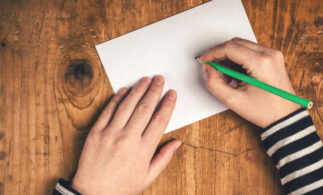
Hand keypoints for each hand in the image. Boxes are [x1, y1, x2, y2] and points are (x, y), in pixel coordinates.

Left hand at [72, 75, 181, 194]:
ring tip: (145, 80)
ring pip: (127, 105)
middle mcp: (127, 139)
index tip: (172, 94)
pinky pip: (108, 110)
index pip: (159, 120)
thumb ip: (164, 157)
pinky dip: (117, 98)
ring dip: (138, 90)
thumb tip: (177, 142)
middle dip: (154, 91)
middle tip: (160, 79)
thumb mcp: (148, 177)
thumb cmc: (122, 187)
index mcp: (143, 150)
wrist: (93, 194)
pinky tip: (124, 90)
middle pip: (145, 108)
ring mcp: (110, 134)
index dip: (167, 104)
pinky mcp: (96, 132)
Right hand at [200, 37, 300, 127]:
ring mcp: (273, 54)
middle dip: (221, 55)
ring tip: (228, 78)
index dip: (213, 53)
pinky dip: (240, 60)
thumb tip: (208, 69)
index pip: (230, 48)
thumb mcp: (234, 101)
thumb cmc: (264, 111)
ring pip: (243, 46)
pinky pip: (251, 51)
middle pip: (236, 43)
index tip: (204, 60)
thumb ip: (215, 84)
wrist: (285, 117)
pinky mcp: (273, 58)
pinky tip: (238, 76)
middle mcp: (269, 54)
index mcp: (261, 63)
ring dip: (230, 58)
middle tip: (213, 69)